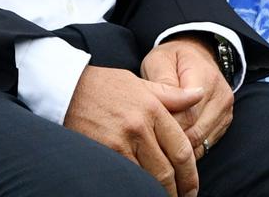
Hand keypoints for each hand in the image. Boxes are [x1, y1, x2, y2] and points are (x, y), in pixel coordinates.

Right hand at [64, 64, 202, 195]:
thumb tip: (200, 94)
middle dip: (178, 190)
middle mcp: (139, 126)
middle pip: (168, 171)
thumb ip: (172, 94)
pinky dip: (139, 188)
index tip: (192, 188)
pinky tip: (142, 190)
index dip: (191, 175)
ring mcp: (121, 142)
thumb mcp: (140, 83)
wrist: (68, 88)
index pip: (181, 149)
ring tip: (163, 196)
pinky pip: (129, 178)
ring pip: (149, 179)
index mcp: (152, 108)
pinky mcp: (105, 153)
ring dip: (159, 193)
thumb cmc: (106, 85)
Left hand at [141, 37, 233, 160]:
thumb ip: (162, 83)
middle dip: (172, 137)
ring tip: (161, 137)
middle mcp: (221, 96)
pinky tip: (174, 139)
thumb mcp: (160, 60)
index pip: (188, 114)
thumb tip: (163, 108)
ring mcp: (226, 111)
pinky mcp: (225, 121)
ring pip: (201, 142)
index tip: (149, 124)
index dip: (167, 124)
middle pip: (195, 131)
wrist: (195, 54)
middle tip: (152, 135)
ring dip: (181, 145)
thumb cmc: (172, 58)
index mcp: (206, 77)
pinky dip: (190, 146)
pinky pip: (206, 144)